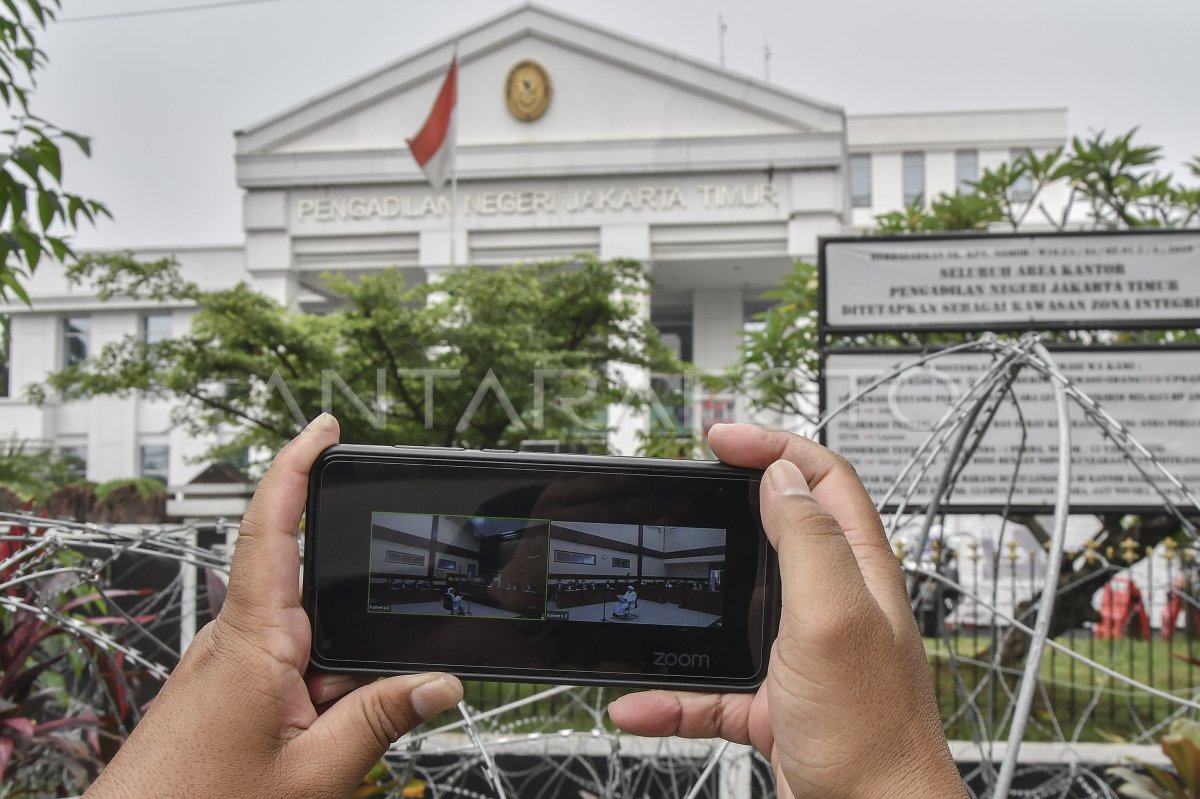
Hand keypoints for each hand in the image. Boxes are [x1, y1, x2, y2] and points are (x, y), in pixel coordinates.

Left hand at [85, 414, 462, 798]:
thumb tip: (439, 682)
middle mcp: (237, 639)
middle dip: (354, 633)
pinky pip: (291, 669)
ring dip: (336, 681)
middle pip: (314, 594)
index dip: (296, 467)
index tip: (324, 429)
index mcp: (253, 642)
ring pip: (310, 641)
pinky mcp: (228, 687)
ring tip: (328, 740)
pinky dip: (318, 697)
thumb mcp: (315, 774)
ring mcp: (229, 663)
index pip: (272, 527)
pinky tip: (316, 741)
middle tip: (358, 696)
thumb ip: (381, 720)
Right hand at [608, 424, 965, 798]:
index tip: (720, 439)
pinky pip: (709, 687)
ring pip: (731, 610)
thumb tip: (782, 476)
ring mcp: (799, 654)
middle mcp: (830, 604)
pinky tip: (640, 704)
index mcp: (854, 571)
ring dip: (686, 611)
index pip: (821, 480)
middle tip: (682, 492)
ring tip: (649, 597)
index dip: (774, 445)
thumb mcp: (836, 620)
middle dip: (722, 509)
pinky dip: (671, 695)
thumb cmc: (874, 736)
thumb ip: (810, 543)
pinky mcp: (773, 702)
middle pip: (773, 532)